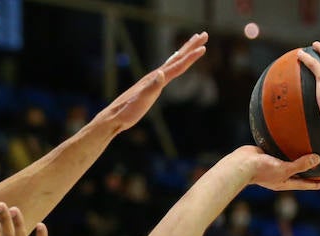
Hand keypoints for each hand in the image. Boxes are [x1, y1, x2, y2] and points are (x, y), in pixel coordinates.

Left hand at [94, 32, 208, 133]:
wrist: (114, 117)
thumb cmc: (127, 112)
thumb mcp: (141, 101)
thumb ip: (151, 87)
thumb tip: (161, 73)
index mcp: (156, 79)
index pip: (177, 66)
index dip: (191, 57)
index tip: (204, 48)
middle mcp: (155, 76)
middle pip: (177, 58)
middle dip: (191, 46)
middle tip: (204, 34)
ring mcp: (152, 80)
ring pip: (172, 62)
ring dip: (184, 52)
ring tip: (194, 42)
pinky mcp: (150, 86)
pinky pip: (167, 70)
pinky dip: (174, 63)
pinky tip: (174, 63)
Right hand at [232, 146, 319, 191]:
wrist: (240, 165)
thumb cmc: (261, 170)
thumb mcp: (283, 169)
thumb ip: (300, 165)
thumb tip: (318, 159)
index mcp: (287, 183)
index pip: (309, 184)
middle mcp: (283, 176)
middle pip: (303, 174)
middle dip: (315, 170)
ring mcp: (276, 166)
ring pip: (294, 162)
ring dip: (303, 157)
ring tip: (316, 148)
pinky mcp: (270, 156)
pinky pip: (284, 151)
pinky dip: (292, 147)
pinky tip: (297, 138)